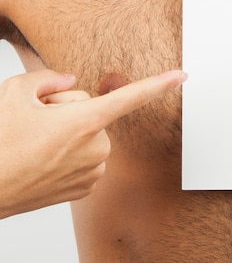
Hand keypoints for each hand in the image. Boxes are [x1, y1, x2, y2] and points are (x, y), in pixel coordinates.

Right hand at [0, 68, 186, 218]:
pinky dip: (69, 153)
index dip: (159, 84)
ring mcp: (93, 171)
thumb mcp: (16, 91)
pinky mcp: (86, 187)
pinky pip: (86, 156)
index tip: (182, 76)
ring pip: (89, 133)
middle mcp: (96, 148)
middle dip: (68, 111)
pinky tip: (45, 159)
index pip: (130, 97)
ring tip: (37, 145)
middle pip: (93, 110)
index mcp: (85, 121)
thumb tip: (70, 82)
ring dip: (68, 133)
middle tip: (37, 124)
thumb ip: (49, 77)